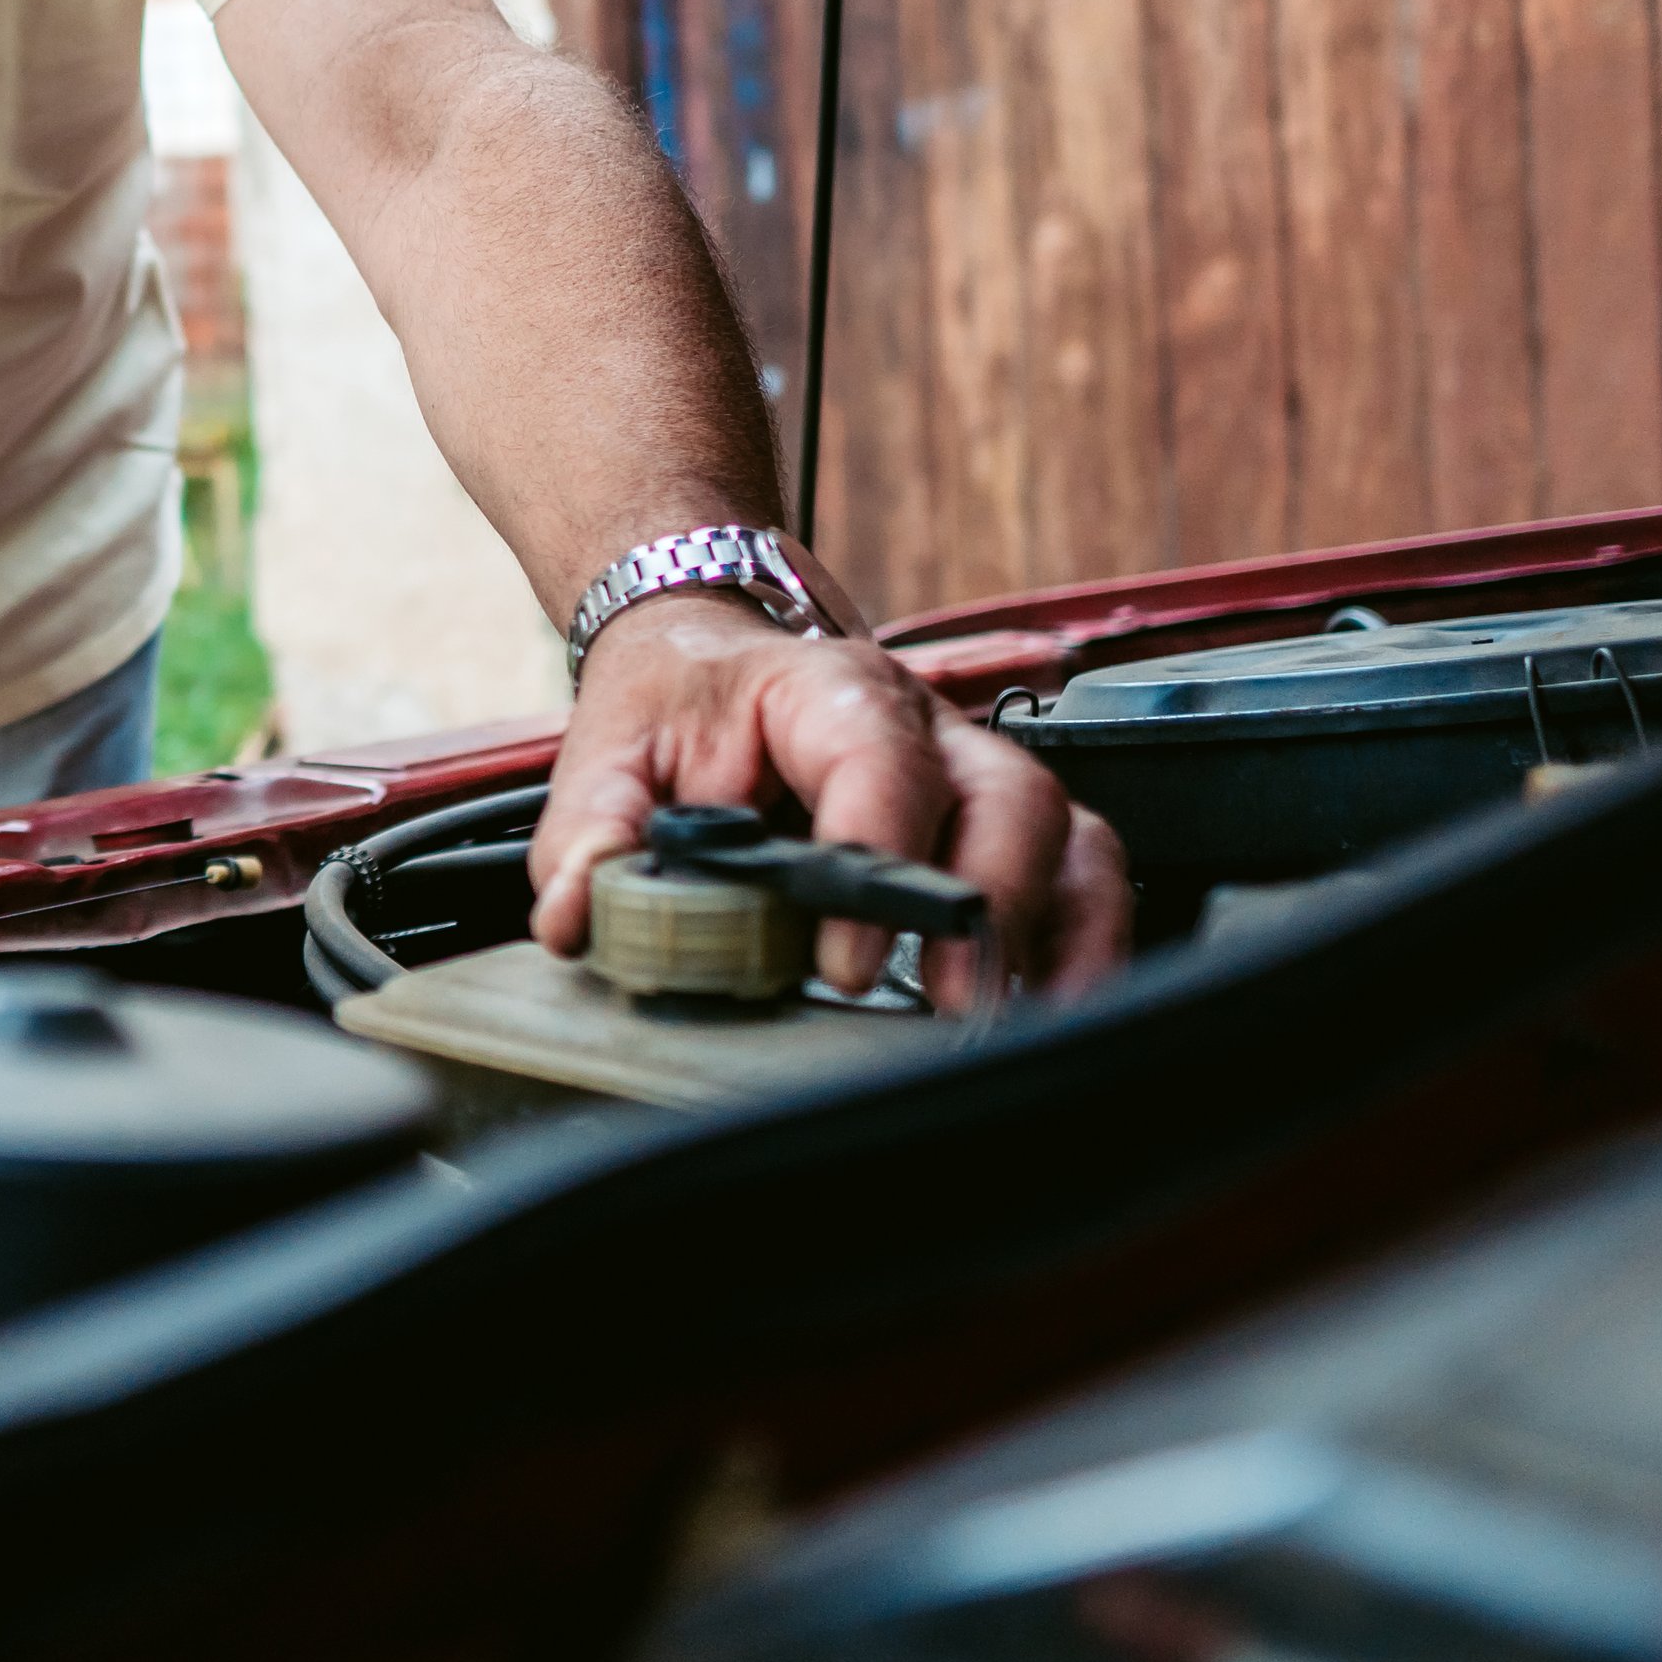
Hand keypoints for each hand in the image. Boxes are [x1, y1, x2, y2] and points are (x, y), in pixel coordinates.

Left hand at [529, 594, 1130, 1004]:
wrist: (710, 639)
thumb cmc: (677, 696)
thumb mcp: (610, 746)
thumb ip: (589, 832)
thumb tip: (576, 915)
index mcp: (829, 690)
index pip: (881, 764)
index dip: (877, 858)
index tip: (844, 964)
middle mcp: (927, 725)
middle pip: (1010, 800)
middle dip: (992, 907)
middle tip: (950, 1002)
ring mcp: (974, 772)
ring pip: (1067, 835)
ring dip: (1055, 934)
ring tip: (1015, 1022)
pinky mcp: (999, 822)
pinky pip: (1083, 871)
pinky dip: (1086, 941)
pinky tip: (1056, 1009)